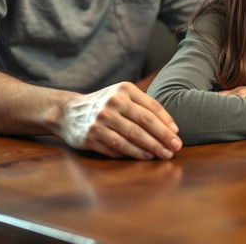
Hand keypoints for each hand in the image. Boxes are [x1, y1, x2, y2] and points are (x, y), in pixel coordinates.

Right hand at [57, 82, 181, 159]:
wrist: (68, 112)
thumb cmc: (104, 104)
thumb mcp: (122, 95)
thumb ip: (143, 105)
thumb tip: (170, 126)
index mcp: (124, 90)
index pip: (151, 107)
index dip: (166, 121)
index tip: (177, 133)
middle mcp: (113, 102)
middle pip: (145, 122)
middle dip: (163, 136)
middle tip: (176, 147)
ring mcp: (101, 120)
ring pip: (132, 136)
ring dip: (151, 147)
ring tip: (164, 154)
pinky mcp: (92, 136)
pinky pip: (117, 147)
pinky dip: (133, 153)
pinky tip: (145, 156)